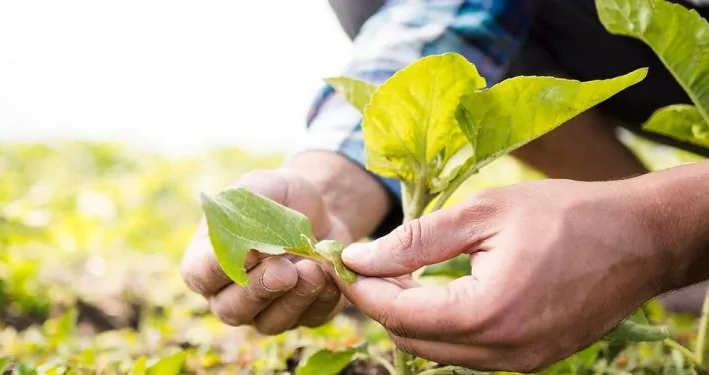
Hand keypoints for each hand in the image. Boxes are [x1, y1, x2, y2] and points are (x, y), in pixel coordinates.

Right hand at [181, 169, 350, 334]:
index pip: (200, 275)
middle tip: (283, 270)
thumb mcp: (260, 187)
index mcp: (208, 261)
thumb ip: (245, 210)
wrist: (320, 209)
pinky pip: (309, 318)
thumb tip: (248, 246)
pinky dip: (322, 299)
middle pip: (232, 309)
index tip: (246, 251)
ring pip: (270, 322)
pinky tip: (330, 274)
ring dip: (293, 299)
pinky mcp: (303, 315)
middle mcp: (230, 294)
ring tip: (312, 269)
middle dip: (259, 290)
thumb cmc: (278, 197)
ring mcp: (265, 310)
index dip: (218, 269)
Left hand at [333, 178, 671, 371]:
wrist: (640, 238)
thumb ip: (415, 240)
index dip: (362, 288)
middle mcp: (503, 351)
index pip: (399, 314)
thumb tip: (359, 257)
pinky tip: (436, 291)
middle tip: (364, 265)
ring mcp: (520, 363)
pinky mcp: (531, 360)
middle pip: (413, 339)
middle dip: (381, 303)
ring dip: (410, 316)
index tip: (341, 261)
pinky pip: (468, 351)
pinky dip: (442, 325)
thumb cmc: (566, 214)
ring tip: (396, 273)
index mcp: (488, 312)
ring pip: (438, 351)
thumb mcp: (483, 214)